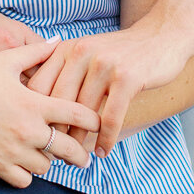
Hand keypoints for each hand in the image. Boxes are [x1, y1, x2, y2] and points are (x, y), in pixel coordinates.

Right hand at [0, 41, 99, 187]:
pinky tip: (27, 163)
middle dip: (81, 154)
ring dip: (51, 161)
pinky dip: (29, 174)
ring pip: (47, 167)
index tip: (97, 123)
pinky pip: (24, 181)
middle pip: (68, 149)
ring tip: (50, 155)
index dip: (93, 119)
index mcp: (33, 103)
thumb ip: (36, 52)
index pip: (77, 114)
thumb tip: (59, 41)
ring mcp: (11, 150)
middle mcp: (26, 130)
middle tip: (84, 155)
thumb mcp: (5, 59)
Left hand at [26, 25, 188, 157]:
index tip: (36, 134)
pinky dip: (105, 139)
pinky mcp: (127, 78)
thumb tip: (38, 109)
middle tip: (54, 153)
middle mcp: (81, 53)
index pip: (37, 86)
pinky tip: (104, 151)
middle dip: (54, 132)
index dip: (33, 114)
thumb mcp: (85, 52)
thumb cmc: (119, 52)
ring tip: (77, 157)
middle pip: (56, 102)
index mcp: (66, 48)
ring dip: (79, 141)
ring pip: (82, 113)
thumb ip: (62, 71)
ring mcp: (104, 64)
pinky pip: (110, 118)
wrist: (160, 36)